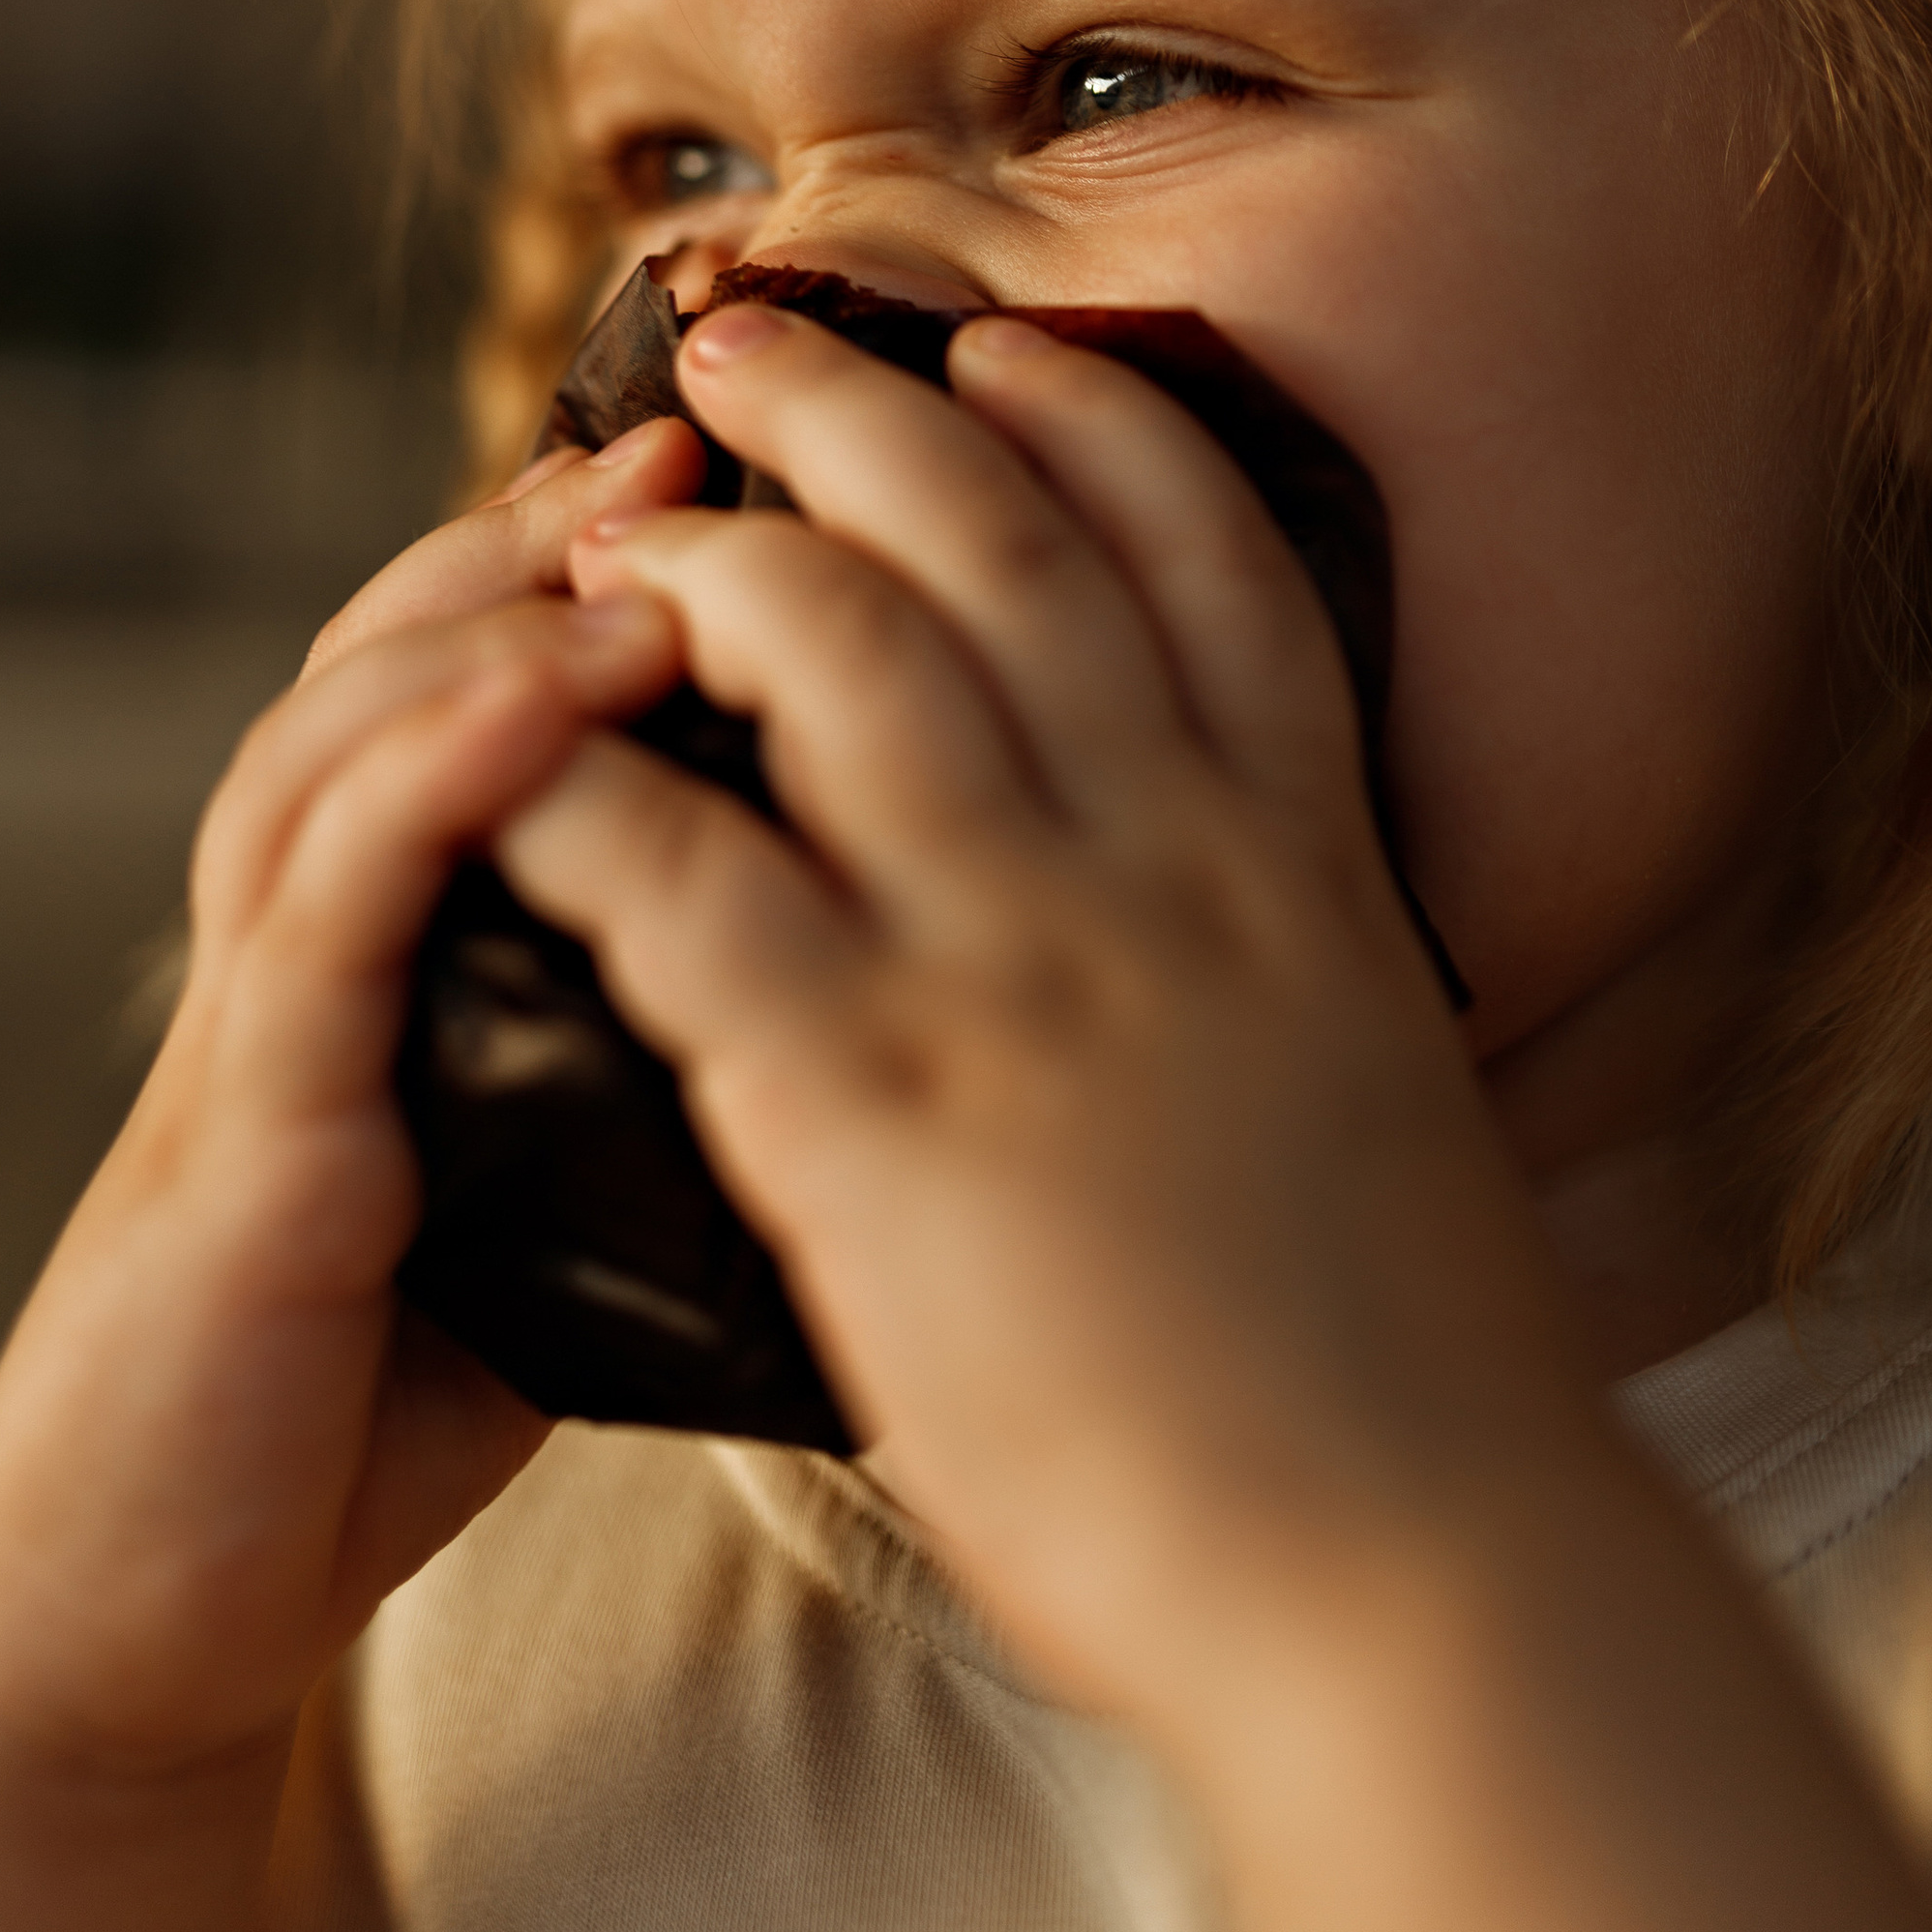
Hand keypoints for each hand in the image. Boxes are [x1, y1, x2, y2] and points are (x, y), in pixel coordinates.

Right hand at [0, 432, 696, 1931]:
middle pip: (405, 651)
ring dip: (493, 624)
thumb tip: (882, 961)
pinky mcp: (241, 1137)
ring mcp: (267, 1023)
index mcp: (398, 932)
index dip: (602, 553)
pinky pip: (330, 916)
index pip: (483, 672)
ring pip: (343, 741)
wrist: (157, 1612)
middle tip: (704, 435)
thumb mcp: (558, 1177)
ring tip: (645, 549)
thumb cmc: (371, 1392)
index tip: (758, 462)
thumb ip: (661, 1051)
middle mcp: (316, 936)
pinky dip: (432, 784)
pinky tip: (541, 705)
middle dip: (550, 530)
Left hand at [499, 311, 1931, 1931]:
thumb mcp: (1383, 1094)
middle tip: (743, 350)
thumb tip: (1224, 924)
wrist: (1424, 1582)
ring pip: (840, 647)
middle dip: (859, 411)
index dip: (1097, 420)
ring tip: (607, 522)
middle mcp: (1169, 861)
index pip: (1212, 557)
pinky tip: (507, 759)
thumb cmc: (1411, 1390)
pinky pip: (687, 883)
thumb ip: (1287, 974)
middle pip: (1000, 541)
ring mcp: (1021, 966)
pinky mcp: (879, 1102)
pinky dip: (581, 794)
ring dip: (707, 553)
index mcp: (1300, 860)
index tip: (1007, 349)